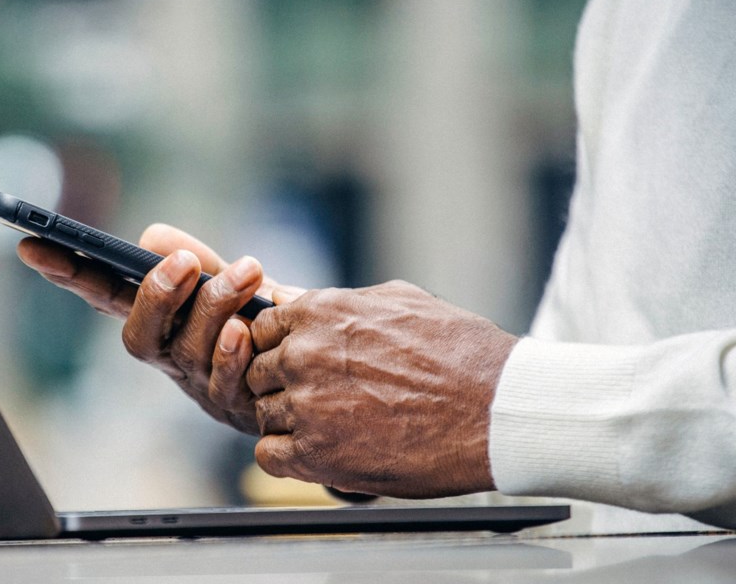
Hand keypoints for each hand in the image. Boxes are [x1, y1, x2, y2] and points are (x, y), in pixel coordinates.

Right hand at [17, 223, 287, 434]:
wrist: (308, 372)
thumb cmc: (259, 318)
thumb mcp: (227, 281)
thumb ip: (194, 259)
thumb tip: (153, 238)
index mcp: (158, 318)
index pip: (102, 295)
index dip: (66, 273)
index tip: (29, 245)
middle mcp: (168, 354)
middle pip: (138, 336)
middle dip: (155, 296)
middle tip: (181, 262)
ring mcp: (199, 382)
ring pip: (188, 350)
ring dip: (214, 304)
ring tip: (247, 270)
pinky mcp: (235, 403)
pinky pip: (227, 380)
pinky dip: (235, 352)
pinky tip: (250, 329)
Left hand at [235, 281, 517, 498]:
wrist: (496, 408)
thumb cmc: (459, 351)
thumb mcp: (398, 302)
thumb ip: (335, 302)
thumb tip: (290, 297)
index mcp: (319, 313)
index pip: (263, 328)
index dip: (280, 347)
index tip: (301, 364)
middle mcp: (303, 354)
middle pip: (258, 371)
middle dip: (282, 384)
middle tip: (319, 399)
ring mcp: (307, 404)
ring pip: (263, 413)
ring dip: (288, 422)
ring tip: (332, 427)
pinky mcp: (317, 454)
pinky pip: (270, 456)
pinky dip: (288, 457)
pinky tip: (319, 453)